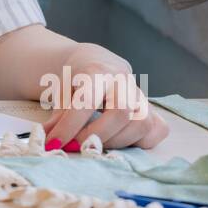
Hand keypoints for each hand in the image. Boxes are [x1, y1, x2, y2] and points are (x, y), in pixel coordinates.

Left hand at [38, 45, 168, 149]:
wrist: (94, 61)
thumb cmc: (75, 78)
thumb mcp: (60, 90)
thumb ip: (58, 115)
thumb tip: (49, 140)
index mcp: (98, 70)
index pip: (87, 101)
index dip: (70, 126)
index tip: (54, 143)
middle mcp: (124, 81)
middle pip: (122, 112)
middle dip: (97, 135)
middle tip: (77, 145)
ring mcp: (141, 94)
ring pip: (141, 123)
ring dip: (116, 142)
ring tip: (95, 143)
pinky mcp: (152, 108)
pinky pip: (158, 129)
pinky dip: (141, 141)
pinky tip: (121, 140)